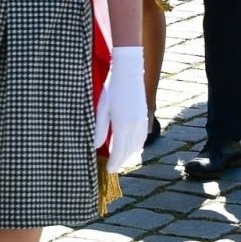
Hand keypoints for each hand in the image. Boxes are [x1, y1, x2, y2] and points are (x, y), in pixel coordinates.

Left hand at [103, 45, 148, 170]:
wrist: (129, 71)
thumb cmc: (111, 88)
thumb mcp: (101, 107)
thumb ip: (99, 128)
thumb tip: (95, 146)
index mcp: (122, 124)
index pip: (118, 151)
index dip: (114, 162)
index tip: (108, 170)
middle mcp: (134, 125)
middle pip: (128, 151)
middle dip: (121, 161)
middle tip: (113, 168)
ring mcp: (142, 120)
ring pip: (137, 145)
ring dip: (129, 154)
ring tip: (120, 159)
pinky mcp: (145, 115)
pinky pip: (143, 136)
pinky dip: (137, 145)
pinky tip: (132, 146)